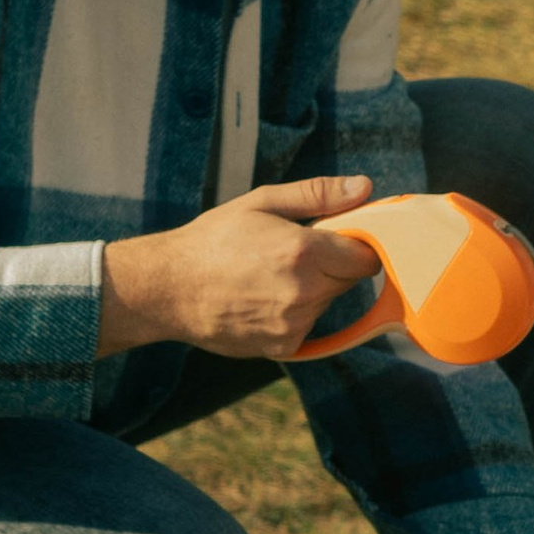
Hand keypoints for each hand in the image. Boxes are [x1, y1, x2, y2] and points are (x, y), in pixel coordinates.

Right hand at [98, 175, 380, 359]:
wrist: (167, 288)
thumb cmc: (213, 238)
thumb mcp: (262, 202)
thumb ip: (318, 195)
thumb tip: (366, 187)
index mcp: (304, 252)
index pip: (365, 257)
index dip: (355, 245)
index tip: (337, 238)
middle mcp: (304, 292)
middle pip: (349, 280)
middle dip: (332, 265)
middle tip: (293, 253)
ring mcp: (294, 324)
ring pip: (327, 302)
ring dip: (313, 289)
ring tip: (269, 275)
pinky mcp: (283, 346)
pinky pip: (307, 325)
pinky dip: (295, 313)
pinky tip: (262, 298)